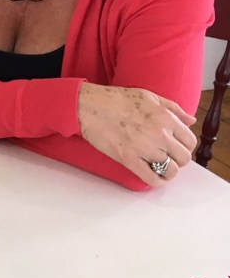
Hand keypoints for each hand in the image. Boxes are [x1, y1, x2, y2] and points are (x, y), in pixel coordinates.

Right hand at [78, 83, 196, 185]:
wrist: (88, 105)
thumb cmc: (115, 99)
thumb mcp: (149, 96)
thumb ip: (173, 108)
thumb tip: (190, 120)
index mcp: (165, 118)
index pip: (190, 141)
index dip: (184, 145)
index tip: (176, 146)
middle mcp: (159, 134)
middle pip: (184, 158)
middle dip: (178, 158)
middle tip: (167, 155)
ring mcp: (145, 148)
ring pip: (171, 170)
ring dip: (167, 170)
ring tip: (159, 165)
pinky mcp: (129, 159)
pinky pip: (152, 178)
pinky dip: (157, 181)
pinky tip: (154, 176)